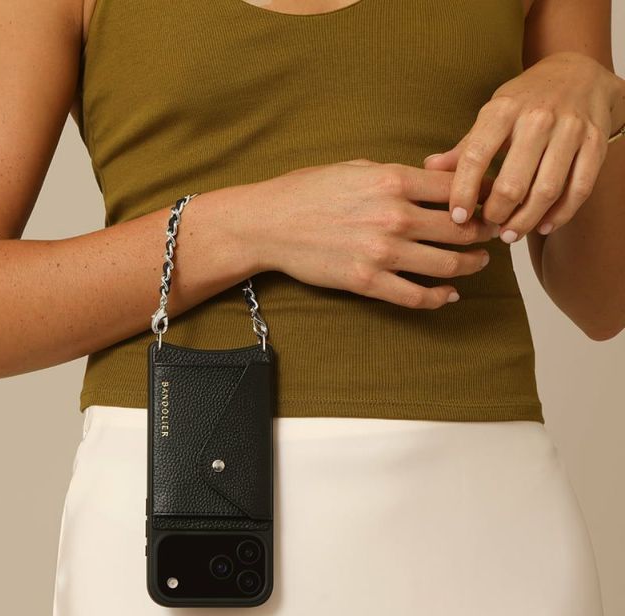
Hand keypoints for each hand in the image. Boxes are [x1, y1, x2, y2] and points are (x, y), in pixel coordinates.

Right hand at [246, 159, 498, 308]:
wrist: (270, 224)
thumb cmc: (308, 191)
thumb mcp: (356, 168)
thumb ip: (398, 175)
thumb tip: (433, 179)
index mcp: (394, 180)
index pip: (458, 187)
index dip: (482, 194)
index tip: (492, 201)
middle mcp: (394, 215)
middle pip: (461, 227)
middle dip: (484, 231)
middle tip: (494, 233)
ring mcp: (382, 252)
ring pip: (447, 264)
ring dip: (470, 264)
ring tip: (478, 262)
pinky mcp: (367, 281)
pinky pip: (416, 296)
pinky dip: (439, 298)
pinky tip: (448, 295)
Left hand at [422, 51, 622, 241]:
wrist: (580, 72)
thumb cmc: (526, 101)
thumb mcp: (492, 115)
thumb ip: (464, 147)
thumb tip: (429, 168)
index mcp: (503, 110)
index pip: (475, 157)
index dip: (463, 193)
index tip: (458, 218)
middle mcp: (538, 118)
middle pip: (513, 183)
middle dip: (497, 213)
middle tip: (489, 227)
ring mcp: (570, 129)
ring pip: (547, 190)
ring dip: (526, 220)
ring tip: (511, 234)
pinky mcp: (595, 141)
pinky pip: (579, 188)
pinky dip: (560, 214)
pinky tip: (543, 226)